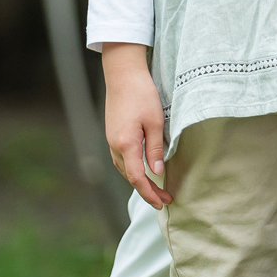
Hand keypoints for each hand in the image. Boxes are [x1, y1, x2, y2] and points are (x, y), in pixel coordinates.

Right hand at [99, 45, 170, 208]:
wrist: (123, 74)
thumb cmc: (142, 94)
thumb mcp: (155, 121)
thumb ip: (155, 149)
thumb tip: (158, 173)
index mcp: (126, 144)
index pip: (137, 178)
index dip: (150, 193)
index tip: (163, 202)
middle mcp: (114, 146)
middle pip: (130, 177)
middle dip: (147, 191)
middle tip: (165, 199)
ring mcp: (111, 140)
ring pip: (124, 169)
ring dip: (139, 181)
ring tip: (156, 189)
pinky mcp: (112, 134)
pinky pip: (121, 159)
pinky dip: (132, 169)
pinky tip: (142, 170)